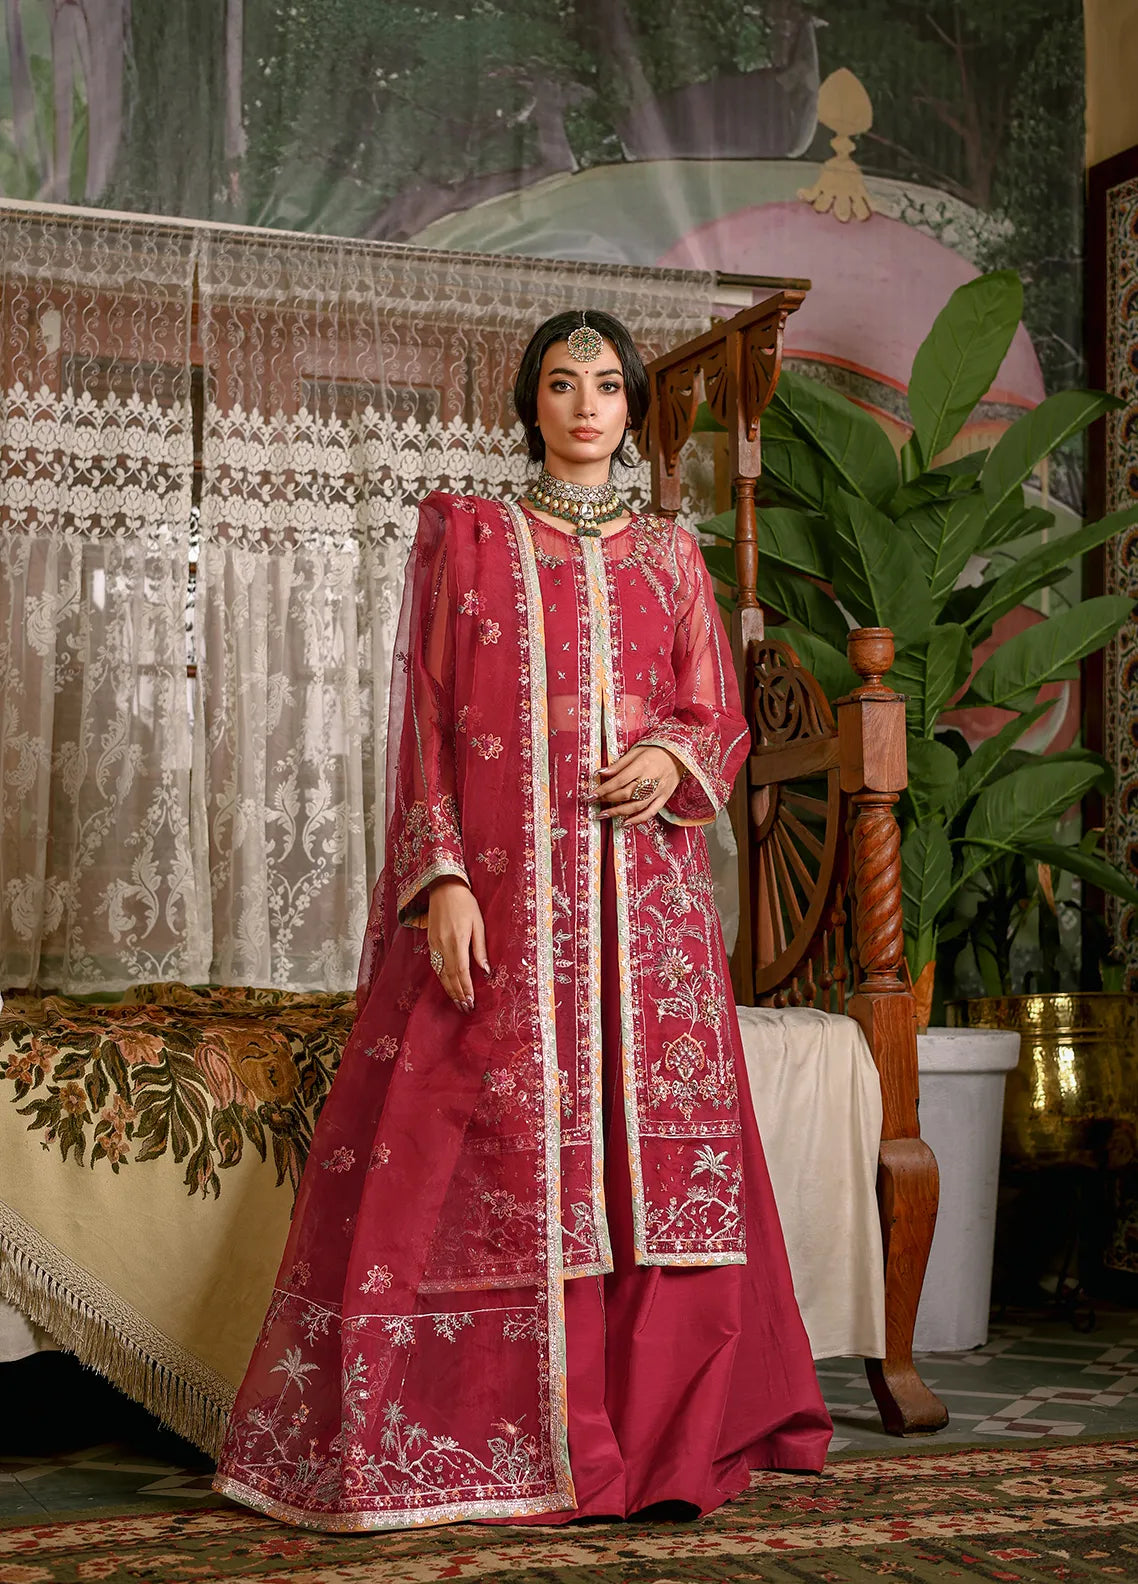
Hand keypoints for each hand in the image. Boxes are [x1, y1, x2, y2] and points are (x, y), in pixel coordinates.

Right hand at [427, 878, 489, 1012]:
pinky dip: (442, 978)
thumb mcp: (478, 923)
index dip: (466, 988)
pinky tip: (447, 985)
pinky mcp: (430, 942)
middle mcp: (443, 945)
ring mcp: (434, 945)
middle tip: (465, 1008)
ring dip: (449, 989)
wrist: (443, 888)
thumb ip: (480, 948)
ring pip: (441, 973)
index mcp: (457, 941)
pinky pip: (436, 965)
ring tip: (457, 1002)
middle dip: (458, 994)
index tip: (471, 1002)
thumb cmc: (465, 903)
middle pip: (450, 976)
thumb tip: (485, 970)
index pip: (462, 972)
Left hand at [595, 744, 683, 827]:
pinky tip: (625, 823)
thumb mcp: (635, 752)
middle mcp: (651, 779)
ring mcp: (659, 790)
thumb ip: (618, 765)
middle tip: (595, 803)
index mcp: (642, 765)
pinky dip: (638, 819)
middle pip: (626, 794)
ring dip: (618, 812)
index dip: (604, 789)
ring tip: (604, 815)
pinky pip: (651, 812)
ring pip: (636, 806)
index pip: (619, 780)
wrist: (678, 753)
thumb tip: (600, 773)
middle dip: (608, 800)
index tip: (591, 795)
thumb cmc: (654, 751)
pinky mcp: (664, 798)